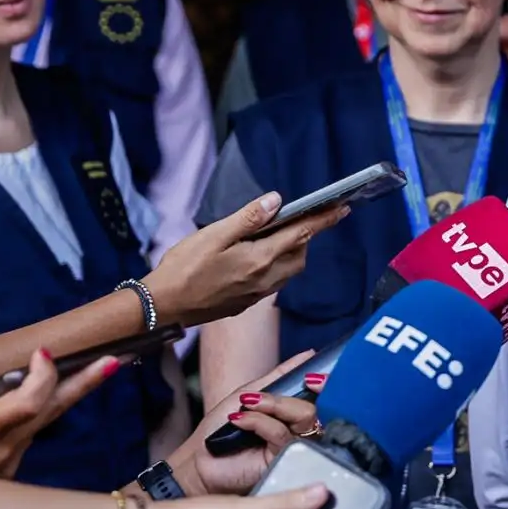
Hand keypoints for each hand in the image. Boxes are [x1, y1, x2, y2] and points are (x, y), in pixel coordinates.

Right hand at [0, 348, 122, 477]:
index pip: (31, 399)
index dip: (44, 374)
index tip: (44, 352)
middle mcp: (6, 447)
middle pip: (54, 410)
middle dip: (86, 383)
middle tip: (116, 361)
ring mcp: (9, 463)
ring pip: (40, 423)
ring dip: (58, 397)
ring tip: (92, 370)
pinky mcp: (6, 474)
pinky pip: (21, 438)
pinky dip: (25, 419)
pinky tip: (18, 407)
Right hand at [143, 193, 349, 327]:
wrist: (165, 307)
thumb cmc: (184, 268)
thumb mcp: (213, 235)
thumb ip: (247, 219)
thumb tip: (276, 201)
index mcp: (260, 259)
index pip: (301, 234)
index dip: (323, 220)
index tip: (343, 208)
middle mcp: (266, 280)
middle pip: (300, 255)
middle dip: (305, 236)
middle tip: (298, 218)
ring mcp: (258, 294)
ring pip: (289, 270)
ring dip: (292, 252)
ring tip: (278, 236)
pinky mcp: (247, 302)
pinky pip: (274, 282)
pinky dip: (277, 266)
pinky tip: (259, 258)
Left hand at [171, 350, 324, 496]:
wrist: (200, 458)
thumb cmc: (221, 428)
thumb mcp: (251, 392)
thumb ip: (281, 376)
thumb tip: (309, 354)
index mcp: (293, 414)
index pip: (321, 398)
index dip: (324, 385)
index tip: (311, 378)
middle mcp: (298, 432)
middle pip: (313, 408)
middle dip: (282, 399)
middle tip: (255, 399)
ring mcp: (293, 448)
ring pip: (304, 418)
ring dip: (272, 406)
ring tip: (245, 406)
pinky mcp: (284, 461)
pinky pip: (282, 433)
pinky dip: (258, 421)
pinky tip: (238, 421)